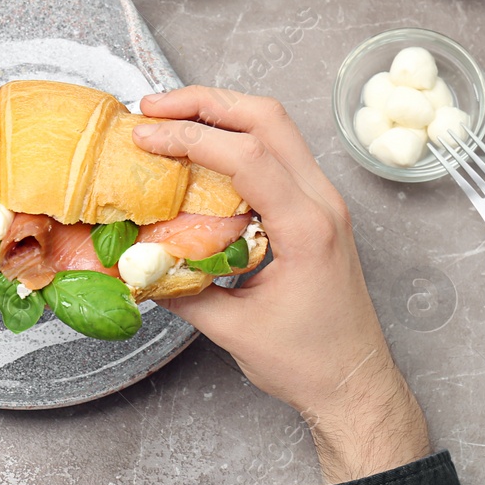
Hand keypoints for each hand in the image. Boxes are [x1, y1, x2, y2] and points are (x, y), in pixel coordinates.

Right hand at [134, 88, 430, 483]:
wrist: (354, 382)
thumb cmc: (307, 363)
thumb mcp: (232, 330)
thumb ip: (180, 290)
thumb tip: (130, 261)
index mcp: (308, 227)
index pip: (248, 155)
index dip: (191, 136)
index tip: (145, 137)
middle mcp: (323, 202)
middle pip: (268, 118)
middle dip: (206, 102)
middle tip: (153, 106)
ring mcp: (325, 201)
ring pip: (277, 128)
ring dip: (222, 114)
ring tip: (170, 119)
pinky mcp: (318, 209)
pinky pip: (279, 155)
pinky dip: (238, 141)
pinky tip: (202, 153)